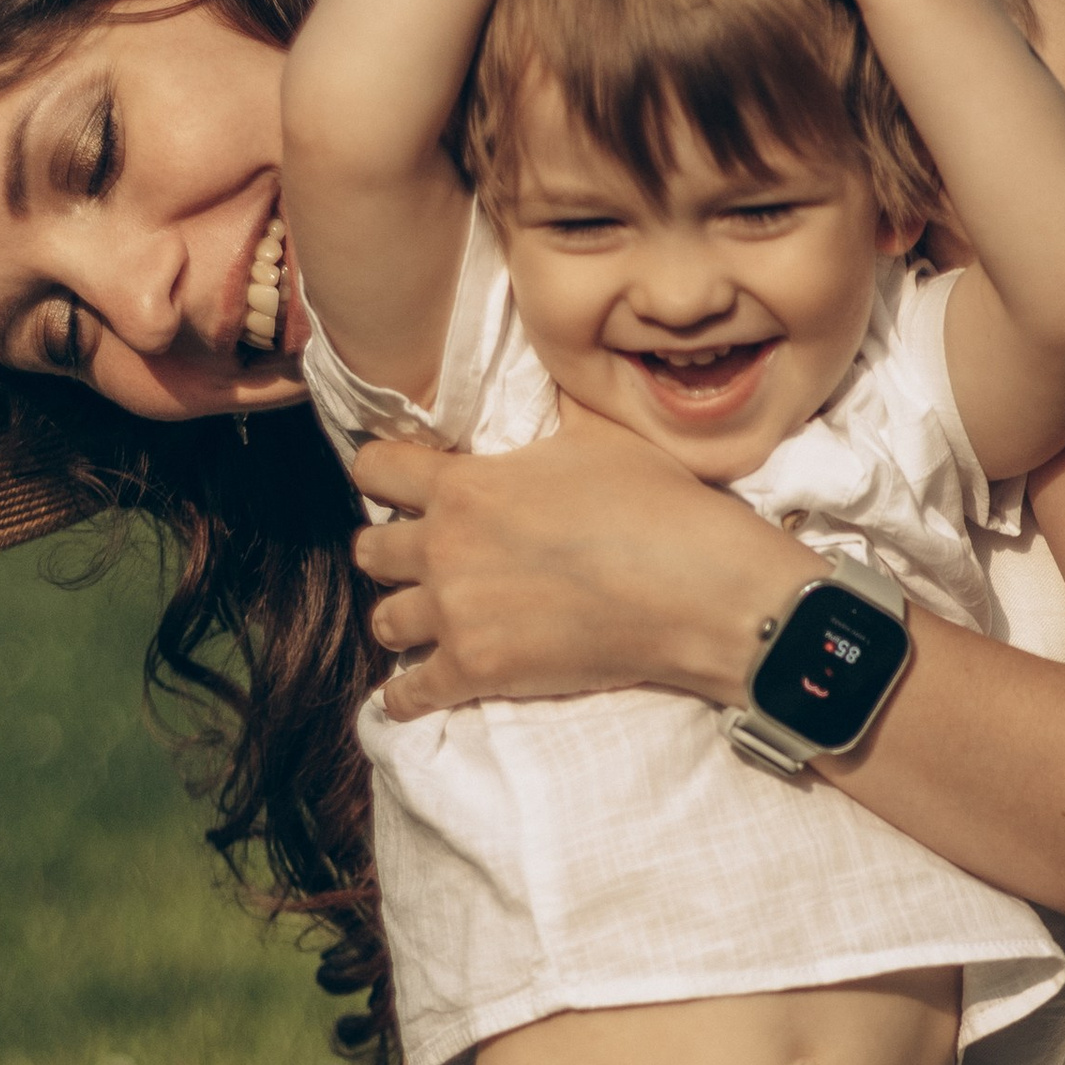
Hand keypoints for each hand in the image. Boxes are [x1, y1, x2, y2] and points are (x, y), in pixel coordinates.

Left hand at [349, 421, 813, 715]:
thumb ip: (557, 409)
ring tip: (425, 624)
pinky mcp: (475, 670)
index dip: (382, 474)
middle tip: (419, 561)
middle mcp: (444, 548)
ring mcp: (455, 614)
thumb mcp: (601, 434)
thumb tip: (563, 366)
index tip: (393, 485)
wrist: (694, 589)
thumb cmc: (654, 505)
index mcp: (464, 485)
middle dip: (390, 554)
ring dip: (403, 621)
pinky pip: (409, 693)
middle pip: (370, 551)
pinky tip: (406, 698)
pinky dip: (405, 697)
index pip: (375, 469)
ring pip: (385, 622)